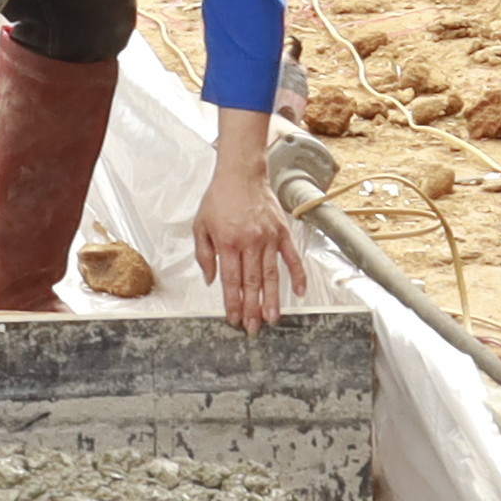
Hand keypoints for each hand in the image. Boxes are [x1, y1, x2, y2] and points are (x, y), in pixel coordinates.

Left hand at [191, 166, 300, 330]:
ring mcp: (268, 238)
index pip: (231, 280)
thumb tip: (211, 280)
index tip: (235, 318)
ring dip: (272, 299)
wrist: (241, 174)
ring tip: (272, 318)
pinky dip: (297, 275)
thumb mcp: (200, 225)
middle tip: (254, 327)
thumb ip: (204, 254)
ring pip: (271, 275)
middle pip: (252, 282)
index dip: (233, 302)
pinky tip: (299, 291)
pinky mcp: (282, 232)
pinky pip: (292, 257)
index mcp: (227, 242)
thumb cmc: (219, 198)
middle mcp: (249, 242)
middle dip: (252, 307)